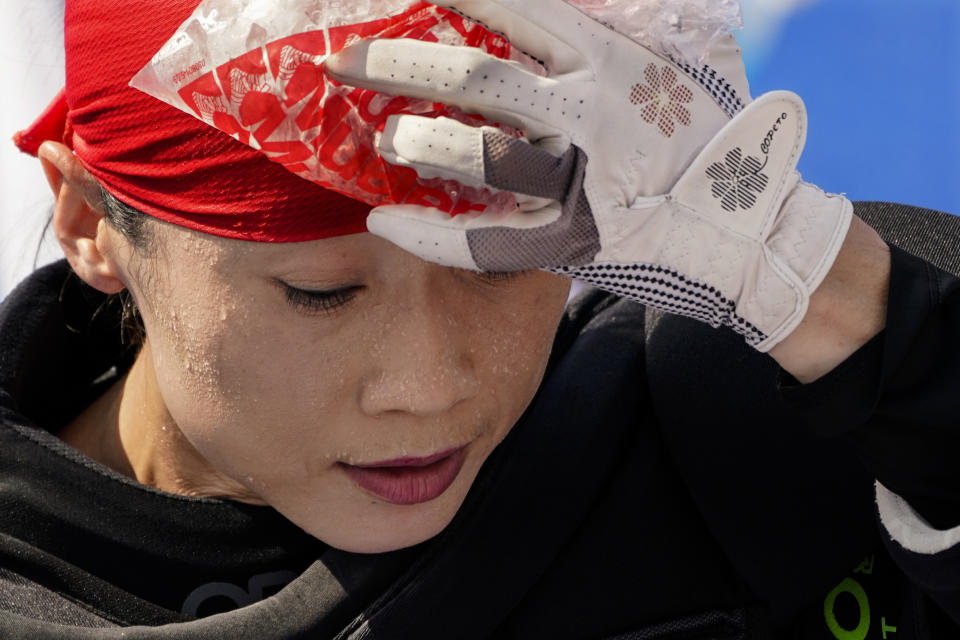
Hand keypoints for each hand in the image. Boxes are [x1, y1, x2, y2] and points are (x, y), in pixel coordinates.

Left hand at [326, 0, 852, 350]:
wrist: (747, 223)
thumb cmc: (709, 131)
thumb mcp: (683, 53)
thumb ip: (626, 16)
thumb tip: (562, 3)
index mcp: (610, 57)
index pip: (517, 6)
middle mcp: (590, 112)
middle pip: (475, 76)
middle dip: (399, 62)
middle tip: (344, 60)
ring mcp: (580, 180)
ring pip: (478, 156)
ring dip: (417, 142)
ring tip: (382, 137)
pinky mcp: (571, 241)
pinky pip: (486, 241)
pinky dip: (430, 235)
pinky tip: (383, 222)